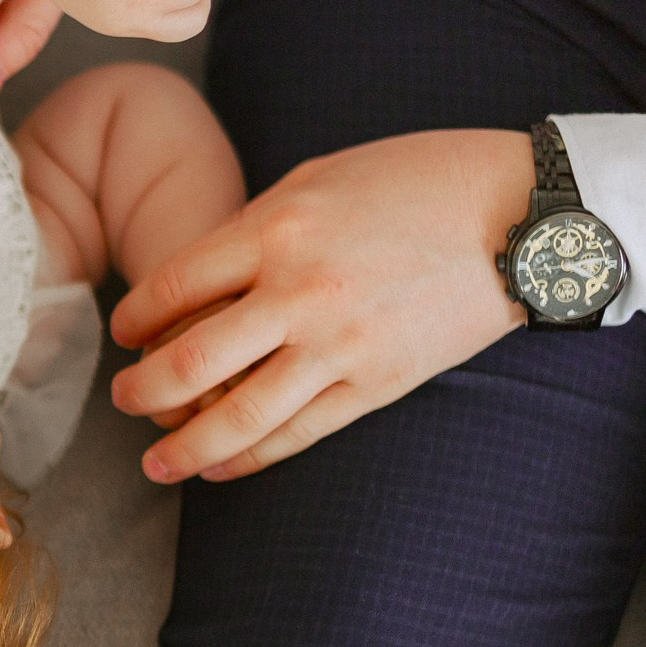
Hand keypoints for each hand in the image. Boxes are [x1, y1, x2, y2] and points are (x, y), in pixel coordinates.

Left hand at [111, 129, 536, 482]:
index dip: (135, 320)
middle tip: (123, 400)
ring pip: (237, 415)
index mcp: (277, 229)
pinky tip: (218, 467)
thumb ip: (252, 229)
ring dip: (183, 447)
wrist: (522, 215)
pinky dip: (248, 458)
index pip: (173, 288)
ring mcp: (340, 345)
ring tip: (153, 463)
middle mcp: (300, 292)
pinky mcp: (377, 384)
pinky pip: (297, 434)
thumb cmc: (415, 182)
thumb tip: (192, 284)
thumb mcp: (319, 179)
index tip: (125, 334)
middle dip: (141, 392)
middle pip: (189, 361)